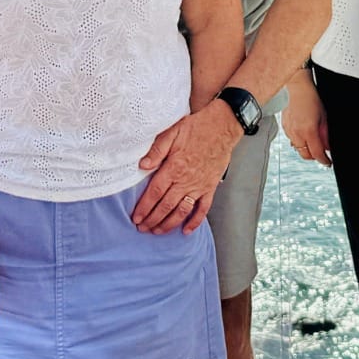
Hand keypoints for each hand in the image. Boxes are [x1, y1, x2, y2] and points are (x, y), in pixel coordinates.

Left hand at [134, 104, 239, 233]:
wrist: (222, 127)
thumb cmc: (196, 127)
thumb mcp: (172, 132)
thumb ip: (157, 150)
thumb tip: (142, 165)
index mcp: (174, 167)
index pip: (155, 192)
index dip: (144, 207)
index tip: (136, 217)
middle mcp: (186, 180)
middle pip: (166, 206)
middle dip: (152, 220)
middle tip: (142, 229)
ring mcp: (199, 186)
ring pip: (182, 211)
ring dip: (169, 224)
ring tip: (157, 231)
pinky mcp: (210, 187)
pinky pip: (202, 209)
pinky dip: (195, 222)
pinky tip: (186, 230)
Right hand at [282, 71, 330, 168]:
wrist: (297, 88)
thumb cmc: (311, 98)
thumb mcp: (324, 118)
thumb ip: (325, 135)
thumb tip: (328, 146)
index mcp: (308, 131)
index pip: (317, 154)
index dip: (324, 160)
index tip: (328, 162)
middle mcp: (297, 133)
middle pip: (306, 156)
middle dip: (314, 156)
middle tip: (321, 153)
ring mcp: (289, 131)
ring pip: (298, 149)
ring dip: (306, 149)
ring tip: (312, 141)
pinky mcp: (284, 127)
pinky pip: (292, 140)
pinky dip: (299, 141)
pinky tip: (303, 134)